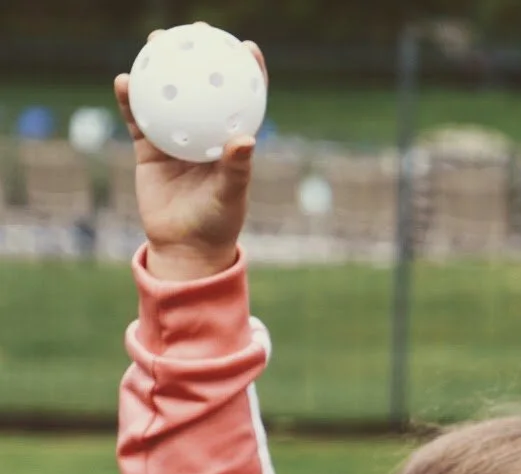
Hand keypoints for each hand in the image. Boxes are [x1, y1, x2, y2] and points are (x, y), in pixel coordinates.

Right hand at [114, 31, 267, 280]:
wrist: (184, 246)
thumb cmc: (217, 222)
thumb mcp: (230, 195)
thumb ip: (237, 168)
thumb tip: (246, 139)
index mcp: (231, 140)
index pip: (243, 99)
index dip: (247, 72)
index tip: (245, 47)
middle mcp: (205, 133)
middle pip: (203, 87)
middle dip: (200, 57)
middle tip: (195, 31)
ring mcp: (176, 138)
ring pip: (169, 95)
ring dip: (162, 67)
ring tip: (155, 42)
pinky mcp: (149, 148)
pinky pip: (138, 118)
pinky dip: (131, 100)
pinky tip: (124, 80)